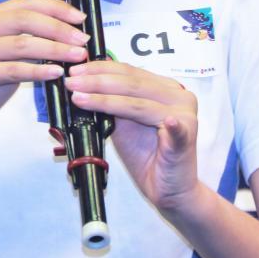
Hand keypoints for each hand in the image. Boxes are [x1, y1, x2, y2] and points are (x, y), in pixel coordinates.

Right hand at [0, 0, 89, 145]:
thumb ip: (23, 40)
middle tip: (82, 39)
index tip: (79, 18)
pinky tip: (57, 74)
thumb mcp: (2, 57)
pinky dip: (40, 71)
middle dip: (59, 28)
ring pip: (22, 43)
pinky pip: (15, 69)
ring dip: (55, 49)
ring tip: (77, 56)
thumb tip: (65, 34)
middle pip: (24, 18)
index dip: (55, 7)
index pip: (23, 3)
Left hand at [64, 61, 198, 212]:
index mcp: (165, 87)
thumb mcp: (123, 123)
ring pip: (140, 103)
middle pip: (132, 84)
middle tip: (71, 82)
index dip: (100, 68)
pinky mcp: (187, 137)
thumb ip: (111, 102)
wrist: (167, 189)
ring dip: (106, 100)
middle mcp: (178, 96)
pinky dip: (172, 125)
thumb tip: (83, 81)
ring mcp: (185, 116)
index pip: (129, 71)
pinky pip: (177, 129)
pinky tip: (166, 122)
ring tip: (79, 98)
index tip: (74, 70)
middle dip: (97, 82)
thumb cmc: (146, 155)